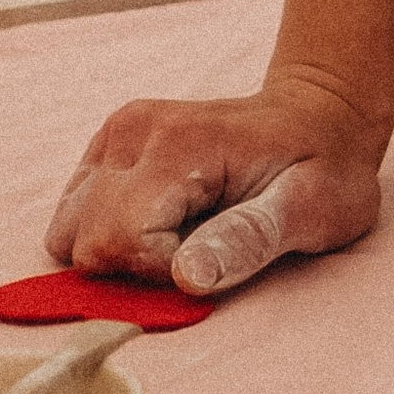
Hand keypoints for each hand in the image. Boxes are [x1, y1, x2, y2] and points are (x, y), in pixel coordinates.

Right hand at [47, 68, 387, 296]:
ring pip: (71, 231)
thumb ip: (249, 239)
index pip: (119, 242)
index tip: (214, 255)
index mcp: (178, 144)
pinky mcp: (108, 146)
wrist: (319, 117)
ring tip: (183, 233)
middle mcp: (134, 131)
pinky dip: (110, 234)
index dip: (161, 272)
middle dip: (138, 266)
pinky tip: (162, 222)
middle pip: (88, 241)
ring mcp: (117, 135)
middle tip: (203, 245)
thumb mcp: (311, 208)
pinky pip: (75, 214)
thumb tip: (187, 276)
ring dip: (119, 251)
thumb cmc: (322, 169)